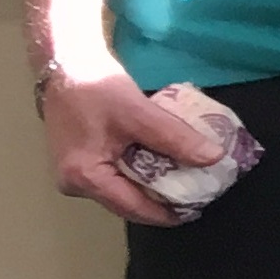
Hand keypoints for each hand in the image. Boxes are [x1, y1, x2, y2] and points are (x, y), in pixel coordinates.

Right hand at [38, 61, 224, 226]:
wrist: (66, 65)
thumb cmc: (96, 89)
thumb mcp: (140, 114)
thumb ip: (175, 138)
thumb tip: (213, 158)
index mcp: (84, 178)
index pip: (133, 208)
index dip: (167, 213)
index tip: (197, 212)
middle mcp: (75, 184)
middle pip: (126, 201)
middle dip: (161, 201)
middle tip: (197, 196)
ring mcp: (75, 173)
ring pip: (122, 189)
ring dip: (152, 186)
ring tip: (187, 182)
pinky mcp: (82, 161)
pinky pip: (116, 175)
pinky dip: (141, 172)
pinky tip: (164, 165)